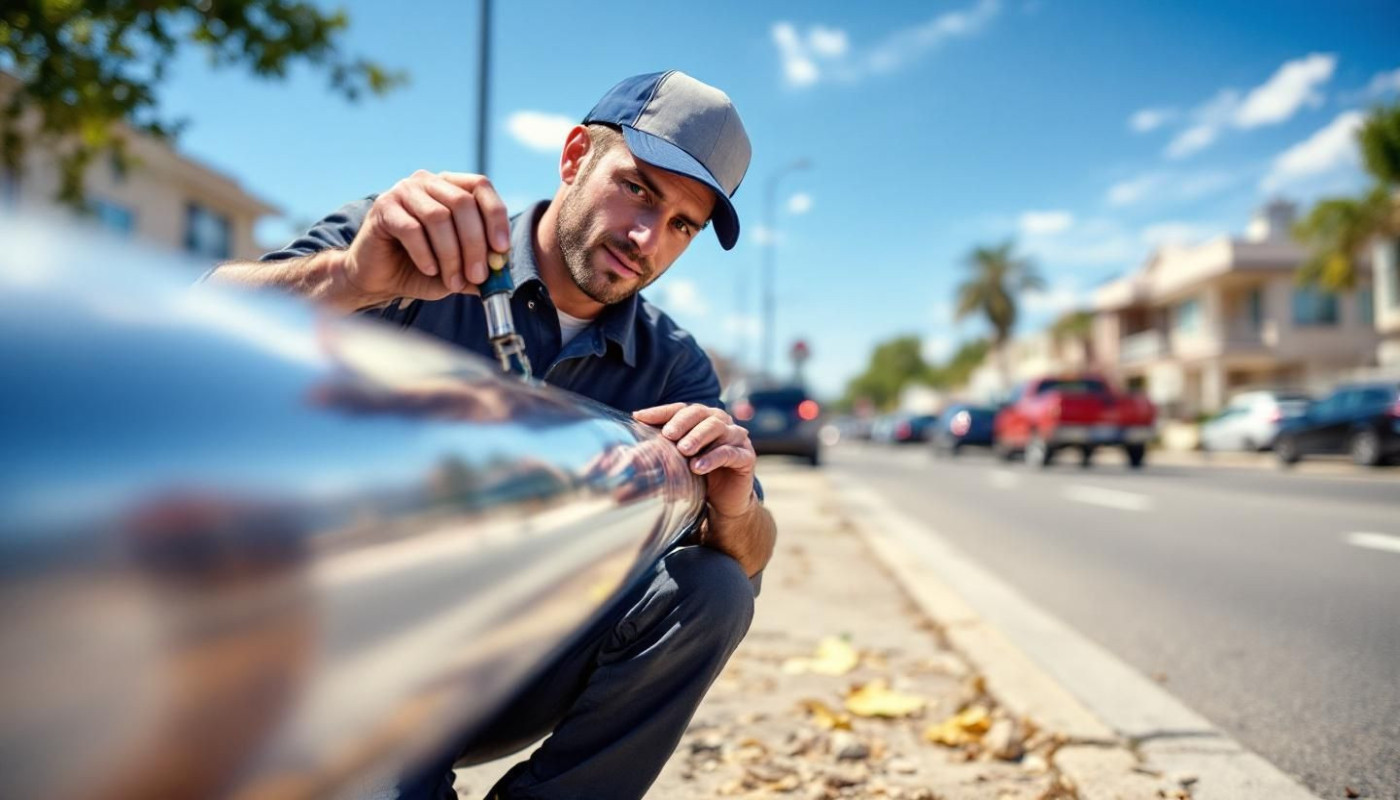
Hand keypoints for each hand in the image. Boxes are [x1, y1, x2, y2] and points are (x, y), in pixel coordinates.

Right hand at [342, 171, 510, 304]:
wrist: (378, 278)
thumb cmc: (422, 269)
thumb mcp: (459, 271)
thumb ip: (480, 268)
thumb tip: (503, 271)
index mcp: (451, 187)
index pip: (481, 186)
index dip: (495, 216)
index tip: (501, 249)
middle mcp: (428, 182)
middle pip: (462, 203)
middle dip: (475, 244)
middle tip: (479, 276)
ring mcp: (404, 190)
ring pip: (438, 217)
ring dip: (451, 255)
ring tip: (453, 281)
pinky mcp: (383, 207)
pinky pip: (411, 229)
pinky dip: (425, 254)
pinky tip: (429, 270)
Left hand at [632, 402, 756, 518]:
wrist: (723, 503)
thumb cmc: (697, 478)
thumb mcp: (675, 463)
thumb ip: (654, 454)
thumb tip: (617, 459)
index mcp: (701, 419)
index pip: (680, 409)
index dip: (661, 412)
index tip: (639, 417)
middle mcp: (720, 422)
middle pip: (701, 414)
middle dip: (683, 422)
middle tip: (668, 435)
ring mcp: (736, 438)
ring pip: (718, 429)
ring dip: (699, 438)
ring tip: (683, 451)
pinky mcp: (746, 456)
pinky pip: (730, 453)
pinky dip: (713, 458)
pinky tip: (698, 466)